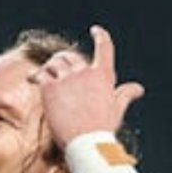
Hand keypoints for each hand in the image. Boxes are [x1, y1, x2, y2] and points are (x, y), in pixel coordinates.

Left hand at [31, 25, 144, 146]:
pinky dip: (36, 75)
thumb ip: (125, 94)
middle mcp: (85, 72)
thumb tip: (139, 88)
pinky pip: (41, 74)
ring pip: (55, 62)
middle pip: (72, 56)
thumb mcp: (117, 108)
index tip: (96, 30)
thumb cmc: (103, 129)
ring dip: (50, 66)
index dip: (101, 36)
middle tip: (58, 64)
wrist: (85, 143)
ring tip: (44, 72)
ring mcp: (67, 79)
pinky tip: (32, 79)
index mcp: (103, 75)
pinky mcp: (50, 88)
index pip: (104, 48)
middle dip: (65, 58)